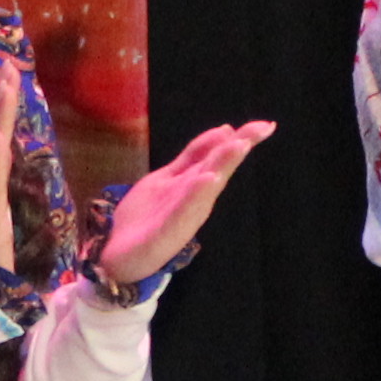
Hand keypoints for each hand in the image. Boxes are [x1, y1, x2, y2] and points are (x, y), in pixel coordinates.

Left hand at [99, 119, 271, 288]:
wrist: (114, 256)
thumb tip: (226, 131)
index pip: (215, 154)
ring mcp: (180, 217)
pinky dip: (195, 196)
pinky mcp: (163, 235)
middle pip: (216, 169)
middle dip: (235, 149)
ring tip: (238, 146)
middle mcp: (192, 198)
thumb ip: (195, 157)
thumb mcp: (169, 178)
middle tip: (260, 129)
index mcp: (192, 184)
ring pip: (204, 189)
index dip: (238, 138)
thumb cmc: (144, 218)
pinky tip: (208, 180)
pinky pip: (181, 214)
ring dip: (221, 166)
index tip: (266, 125)